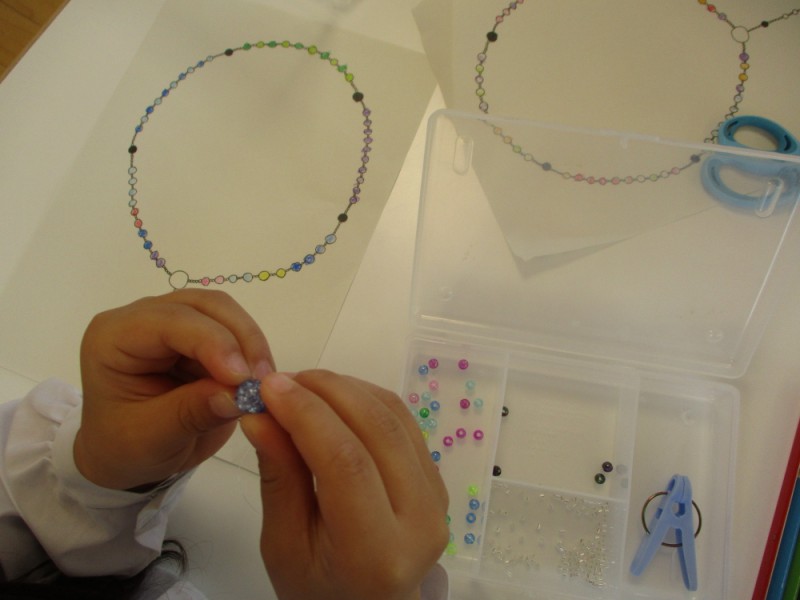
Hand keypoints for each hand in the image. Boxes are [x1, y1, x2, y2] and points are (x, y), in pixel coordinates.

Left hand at [75, 290, 273, 490]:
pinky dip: (252, 355)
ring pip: (226, 313)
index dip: (212, 342)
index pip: (170, 321)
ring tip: (262, 384)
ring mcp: (174, 324)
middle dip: (240, 338)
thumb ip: (191, 414)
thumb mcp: (150, 440)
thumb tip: (238, 394)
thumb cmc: (123, 448)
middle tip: (262, 381)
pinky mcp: (199, 336)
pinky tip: (258, 383)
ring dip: (250, 345)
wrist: (124, 456)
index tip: (242, 379)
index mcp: (114, 336)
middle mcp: (144, 318)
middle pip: (204, 306)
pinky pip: (235, 332)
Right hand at [240, 370, 448, 599]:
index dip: (307, 414)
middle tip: (282, 379)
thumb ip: (279, 478)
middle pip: (378, 430)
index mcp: (377, 552)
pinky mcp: (438, 480)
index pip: (346, 463)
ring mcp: (437, 498)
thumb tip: (260, 414)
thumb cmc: (319, 589)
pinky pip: (404, 423)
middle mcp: (420, 521)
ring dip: (346, 388)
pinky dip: (366, 399)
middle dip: (326, 391)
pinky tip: (332, 398)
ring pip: (395, 417)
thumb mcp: (284, 546)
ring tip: (301, 386)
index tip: (268, 386)